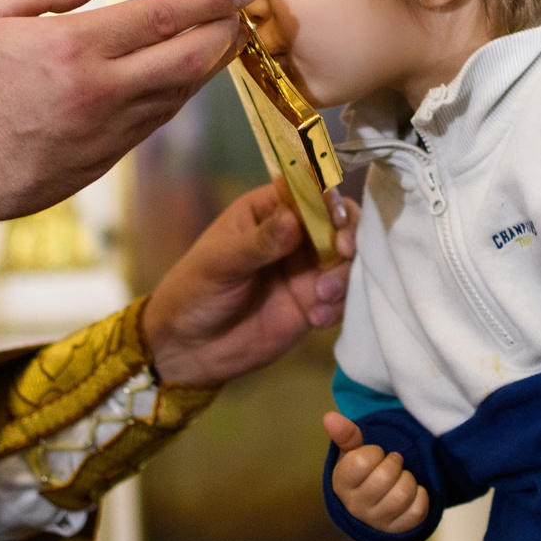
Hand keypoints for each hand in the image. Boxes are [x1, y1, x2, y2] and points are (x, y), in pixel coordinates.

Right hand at [0, 0, 249, 226]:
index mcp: (74, 47)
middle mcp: (101, 91)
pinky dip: (178, 96)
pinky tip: (183, 78)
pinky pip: (155, 123)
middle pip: (189, 58)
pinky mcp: (102, 161)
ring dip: (209, 65)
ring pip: (179, 94)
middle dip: (226, 31)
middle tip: (245, 12)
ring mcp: (106, 131)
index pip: (164, 16)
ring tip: (224, 40)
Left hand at [147, 186, 357, 387]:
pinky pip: (343, 297)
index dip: (329, 200)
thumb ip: (260, 242)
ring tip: (322, 295)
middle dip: (349, 235)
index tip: (335, 220)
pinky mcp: (314, 303)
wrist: (190, 348)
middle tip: (343, 252)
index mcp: (269, 211)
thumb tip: (294, 219)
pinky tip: (316, 318)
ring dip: (344, 275)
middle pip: (339, 222)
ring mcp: (307, 270)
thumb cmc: (196, 290)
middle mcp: (295, 235)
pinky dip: (339, 306)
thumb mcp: (222, 262)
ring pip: (347, 260)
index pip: (309, 192)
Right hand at [323, 411, 428, 533]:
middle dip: (395, 463)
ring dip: (409, 479)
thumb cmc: (363, 473)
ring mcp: (377, 521)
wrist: (374, 504)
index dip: (375, 452)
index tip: (375, 455)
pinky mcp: (398, 530)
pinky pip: (418, 510)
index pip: (362, 461)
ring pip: (402, 494)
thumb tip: (329, 417)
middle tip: (393, 463)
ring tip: (402, 477)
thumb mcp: (353, 452)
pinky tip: (412, 493)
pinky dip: (421, 496)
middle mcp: (356, 506)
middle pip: (385, 477)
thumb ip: (345, 434)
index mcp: (341, 484)